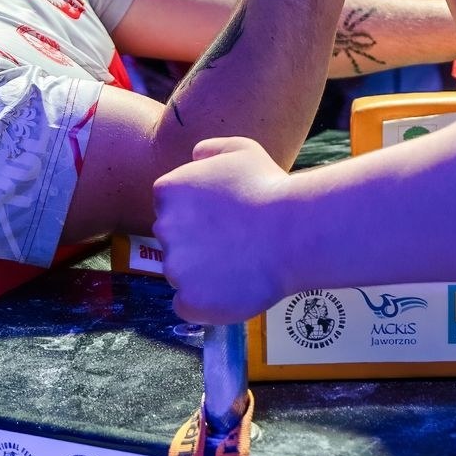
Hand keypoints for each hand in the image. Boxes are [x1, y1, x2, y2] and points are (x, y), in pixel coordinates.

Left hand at [152, 137, 292, 323]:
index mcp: (168, 191)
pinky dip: (207, 302)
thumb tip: (196, 155)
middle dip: (198, 243)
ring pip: (182, 275)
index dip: (199, 215)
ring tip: (242, 264)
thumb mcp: (243, 151)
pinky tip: (234, 288)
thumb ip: (212, 149)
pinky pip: (188, 305)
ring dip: (204, 273)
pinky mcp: (190, 300)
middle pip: (173, 242)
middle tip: (236, 242)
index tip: (225, 218)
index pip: (170, 209)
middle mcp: (163, 228)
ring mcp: (174, 267)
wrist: (293, 231)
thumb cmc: (271, 188)